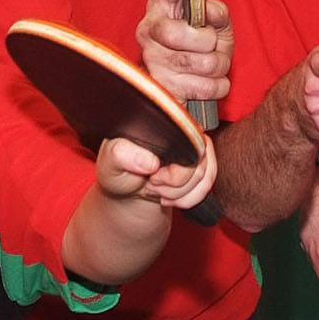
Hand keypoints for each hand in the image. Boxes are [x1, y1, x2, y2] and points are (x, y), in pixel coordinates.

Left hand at [95, 133, 217, 211]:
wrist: (128, 190)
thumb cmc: (117, 173)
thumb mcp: (110, 164)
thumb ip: (120, 155)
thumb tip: (150, 160)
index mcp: (158, 121)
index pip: (185, 136)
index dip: (175, 167)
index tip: (153, 176)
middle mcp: (179, 128)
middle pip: (198, 159)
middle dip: (175, 183)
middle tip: (152, 183)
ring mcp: (193, 144)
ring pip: (205, 174)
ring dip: (181, 193)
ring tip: (159, 189)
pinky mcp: (200, 161)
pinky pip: (209, 183)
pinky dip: (190, 198)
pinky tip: (171, 196)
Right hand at [137, 0, 232, 105]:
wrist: (184, 86)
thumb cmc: (199, 50)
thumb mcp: (215, 27)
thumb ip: (218, 14)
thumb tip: (212, 10)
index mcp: (162, 8)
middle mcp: (150, 32)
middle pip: (175, 34)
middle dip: (206, 41)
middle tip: (211, 43)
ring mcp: (153, 61)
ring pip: (199, 63)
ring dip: (219, 65)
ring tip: (214, 64)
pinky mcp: (164, 89)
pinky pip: (205, 87)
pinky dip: (218, 86)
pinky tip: (211, 81)